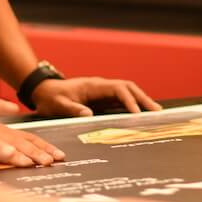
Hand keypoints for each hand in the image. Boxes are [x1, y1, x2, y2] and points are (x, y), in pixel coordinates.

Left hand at [32, 76, 161, 116]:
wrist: (44, 92)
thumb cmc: (51, 98)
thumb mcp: (58, 105)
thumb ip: (73, 109)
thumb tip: (89, 115)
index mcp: (93, 86)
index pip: (118, 89)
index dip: (129, 100)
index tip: (137, 114)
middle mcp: (101, 86)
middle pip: (128, 88)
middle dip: (143, 99)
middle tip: (157, 112)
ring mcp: (103, 92)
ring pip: (128, 93)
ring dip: (141, 101)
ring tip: (155, 113)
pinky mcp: (102, 99)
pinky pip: (121, 100)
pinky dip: (133, 105)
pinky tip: (141, 115)